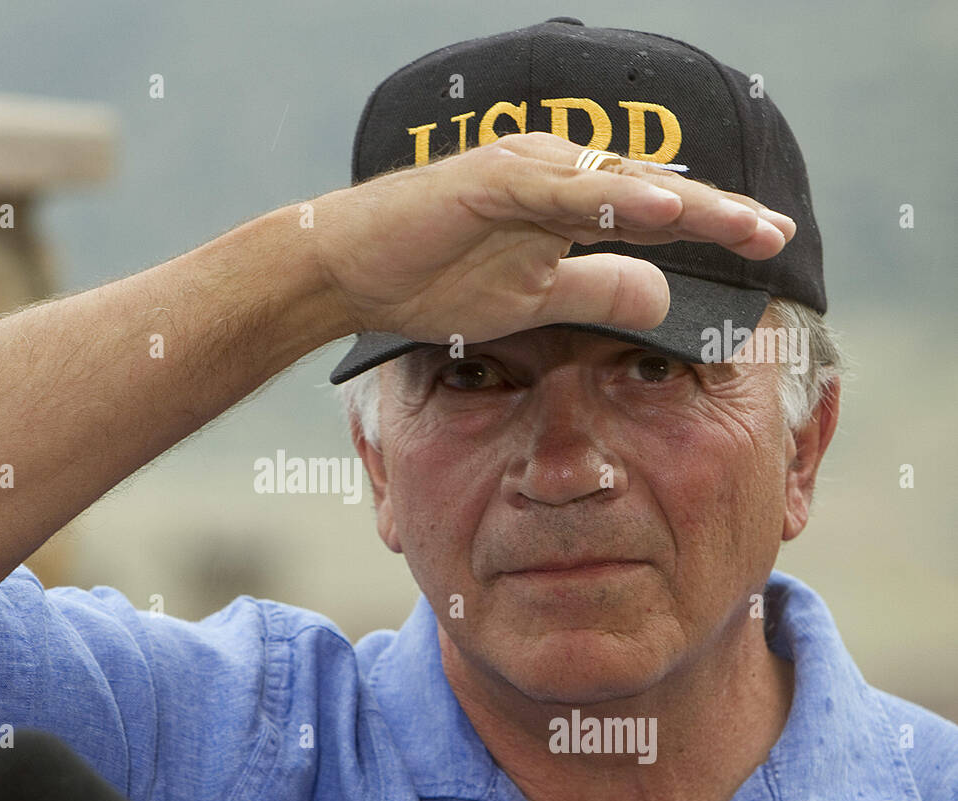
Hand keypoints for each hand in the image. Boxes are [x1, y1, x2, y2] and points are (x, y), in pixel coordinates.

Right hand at [312, 131, 795, 345]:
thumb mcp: (532, 299)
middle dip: (718, 213)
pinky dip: (613, 199)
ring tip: (746, 224)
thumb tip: (664, 297)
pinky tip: (663, 210)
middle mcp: (555, 175)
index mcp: (566, 202)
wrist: (350, 271)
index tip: (771, 244)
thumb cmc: (431, 278)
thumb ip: (596, 289)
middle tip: (779, 234)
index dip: (713, 226)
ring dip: (686, 205)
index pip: (653, 213)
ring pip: (619, 184)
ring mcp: (525, 172)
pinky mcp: (492, 180)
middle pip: (652, 191)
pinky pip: (563, 191)